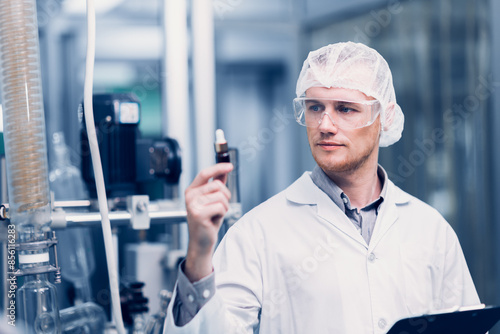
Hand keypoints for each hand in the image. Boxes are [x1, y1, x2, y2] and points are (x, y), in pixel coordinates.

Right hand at [184, 163, 232, 281]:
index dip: (218, 167)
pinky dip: (222, 214)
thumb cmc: (207, 221)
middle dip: (225, 196)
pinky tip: (214, 219)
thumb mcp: (212, 200)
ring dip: (224, 206)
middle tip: (219, 207)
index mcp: (191, 190)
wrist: (201, 241)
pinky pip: (221, 207)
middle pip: (217, 185)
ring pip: (221, 196)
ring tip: (216, 214)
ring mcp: (193, 205)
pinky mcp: (199, 214)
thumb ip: (216, 184)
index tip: (230, 166)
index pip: (205, 173)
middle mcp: (190, 196)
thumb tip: (224, 171)